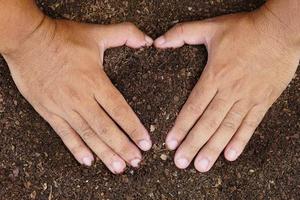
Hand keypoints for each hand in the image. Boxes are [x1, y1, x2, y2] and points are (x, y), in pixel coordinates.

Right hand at [3, 17, 152, 173]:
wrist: (26, 40)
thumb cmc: (62, 38)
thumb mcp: (96, 33)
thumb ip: (125, 34)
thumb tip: (147, 40)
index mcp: (95, 81)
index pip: (119, 110)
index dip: (133, 128)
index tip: (145, 143)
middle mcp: (81, 98)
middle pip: (106, 128)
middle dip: (123, 147)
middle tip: (136, 162)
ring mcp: (64, 107)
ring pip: (88, 135)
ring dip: (104, 153)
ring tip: (118, 167)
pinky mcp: (49, 112)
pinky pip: (65, 134)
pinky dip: (76, 148)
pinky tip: (87, 161)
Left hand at [155, 8, 298, 171]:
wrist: (281, 31)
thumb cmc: (245, 29)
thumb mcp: (211, 27)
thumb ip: (182, 33)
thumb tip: (158, 42)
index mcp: (215, 75)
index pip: (193, 107)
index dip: (181, 126)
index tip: (171, 142)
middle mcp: (229, 91)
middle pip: (207, 123)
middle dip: (192, 144)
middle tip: (181, 162)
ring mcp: (247, 98)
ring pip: (227, 128)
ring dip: (213, 148)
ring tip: (201, 165)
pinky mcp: (263, 101)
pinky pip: (250, 125)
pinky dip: (240, 141)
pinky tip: (230, 155)